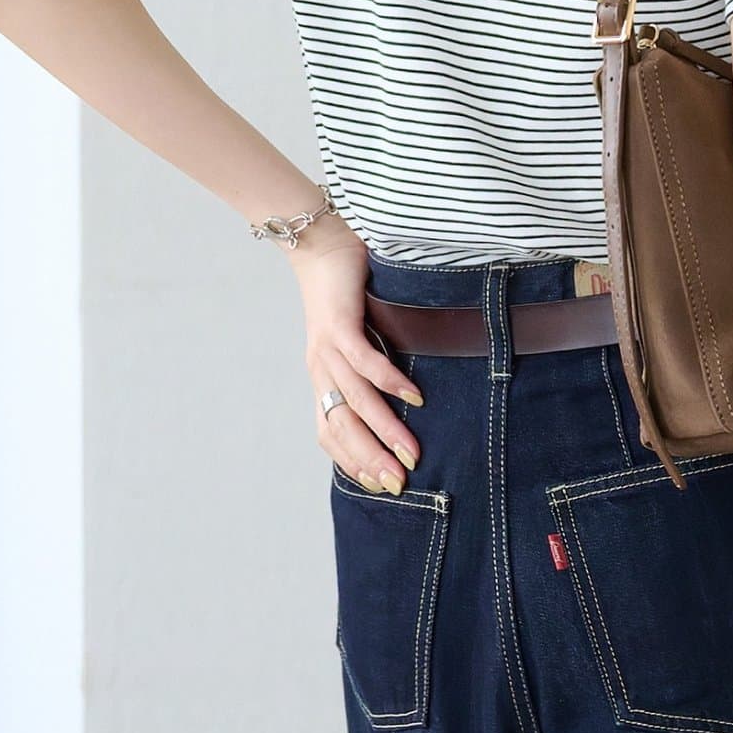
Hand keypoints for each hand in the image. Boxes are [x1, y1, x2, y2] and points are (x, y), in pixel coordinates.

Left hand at [289, 218, 425, 492]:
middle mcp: (320, 370)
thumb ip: (370, 370)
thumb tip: (406, 403)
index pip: (332, 435)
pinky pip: (364, 360)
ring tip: (411, 451)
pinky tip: (412, 397)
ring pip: (355, 400)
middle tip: (400, 484)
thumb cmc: (347, 295)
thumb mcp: (357, 340)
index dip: (354, 463)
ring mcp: (326, 349)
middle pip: (343, 427)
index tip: (383, 487)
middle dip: (371, 459)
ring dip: (384, 429)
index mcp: (322, 380)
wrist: (321, 246)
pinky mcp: (338, 324)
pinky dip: (388, 381)